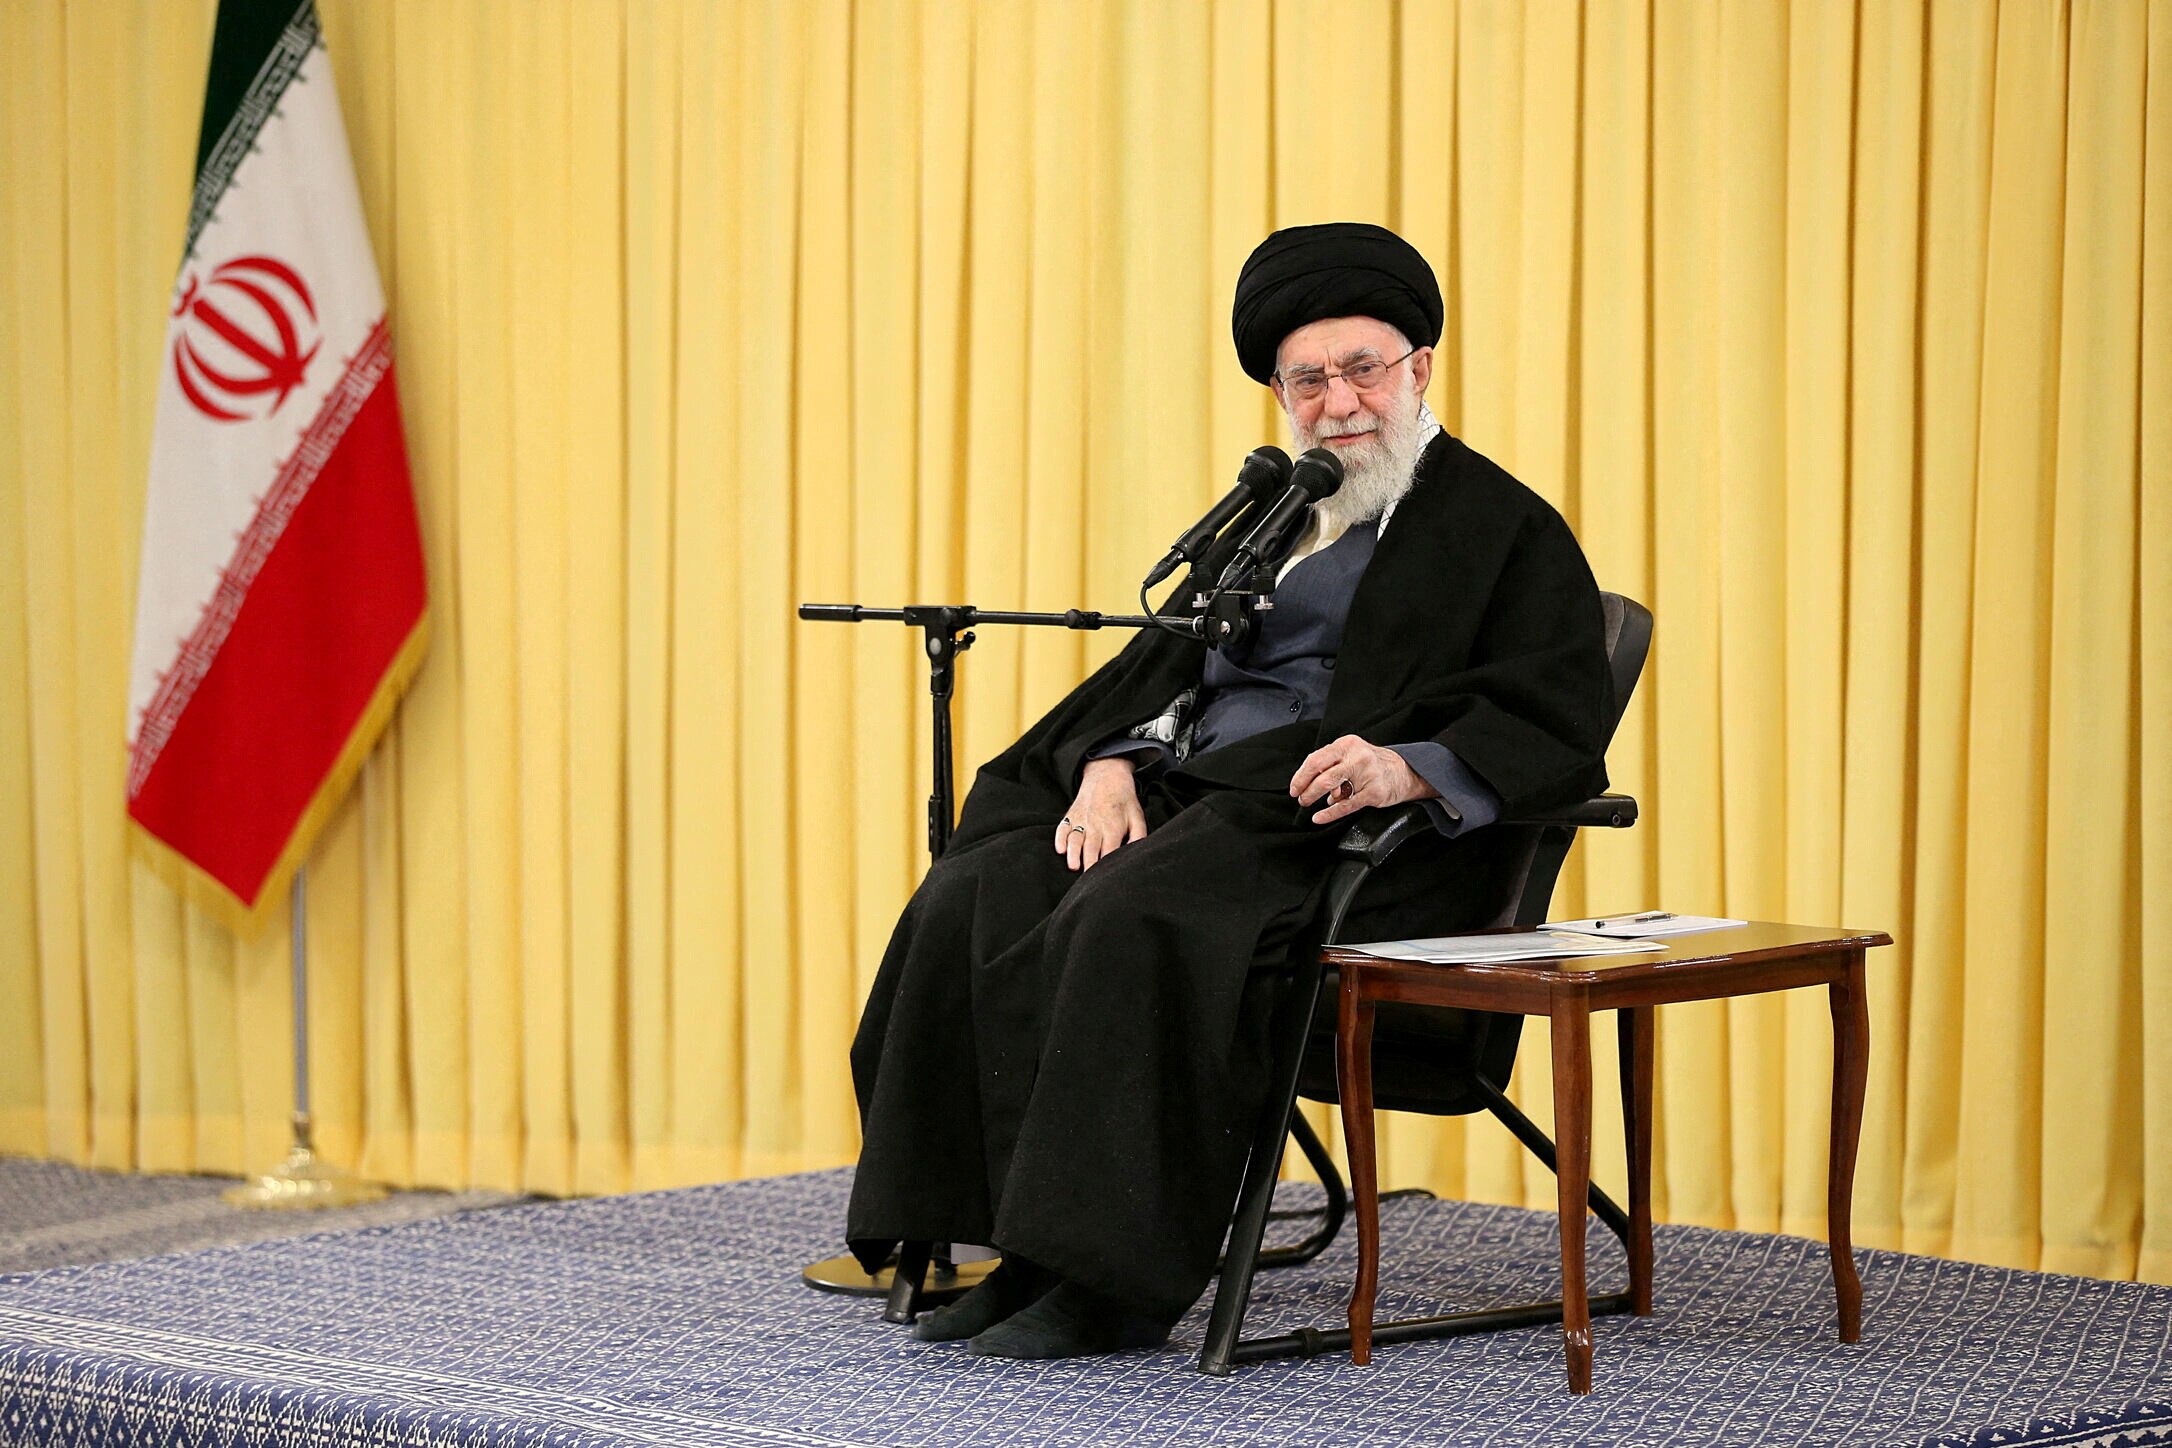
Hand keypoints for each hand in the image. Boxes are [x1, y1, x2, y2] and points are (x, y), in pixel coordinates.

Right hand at [1056, 757, 1149, 870]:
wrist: (1107, 775)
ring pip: (1076, 839)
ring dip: (1074, 853)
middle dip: (1090, 864)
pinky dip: (1060, 839)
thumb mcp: (1137, 816)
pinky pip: (1062, 828)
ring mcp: (1081, 819)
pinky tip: (1060, 850)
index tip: (1107, 880)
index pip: (1110, 851)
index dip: (1108, 866)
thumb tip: (1136, 854)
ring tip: (1074, 866)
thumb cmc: (1124, 800)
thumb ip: (1138, 837)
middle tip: (1089, 881)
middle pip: (1092, 848)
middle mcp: (1096, 824)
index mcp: (1113, 827)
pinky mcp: (1070, 815)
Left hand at [1288, 735, 1439, 825]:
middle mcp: (1356, 756)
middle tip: (1300, 798)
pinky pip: (1346, 805)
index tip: (1294, 787)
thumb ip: (1331, 764)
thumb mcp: (1351, 755)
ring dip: (1313, 797)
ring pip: (1330, 787)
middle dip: (1305, 787)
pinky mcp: (1373, 792)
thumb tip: (1307, 780)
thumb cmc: (1372, 764)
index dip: (1301, 775)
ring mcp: (1366, 773)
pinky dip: (1329, 813)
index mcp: (1346, 745)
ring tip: (1308, 803)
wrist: (1404, 772)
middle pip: (1320, 772)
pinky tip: (1319, 817)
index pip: (1316, 759)